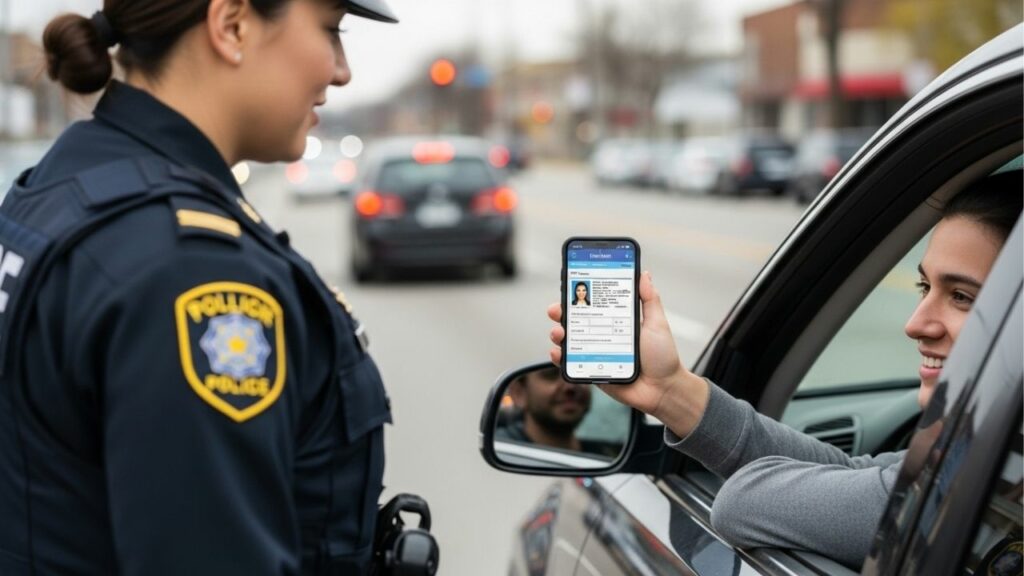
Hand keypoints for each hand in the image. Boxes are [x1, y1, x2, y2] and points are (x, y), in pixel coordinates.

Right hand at [548, 271, 708, 435]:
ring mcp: (596, 354)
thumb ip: (649, 299)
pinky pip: (571, 364)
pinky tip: (558, 353)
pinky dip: (559, 358)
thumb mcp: (656, 323)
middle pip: (576, 321)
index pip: (593, 305)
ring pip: (569, 341)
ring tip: (559, 333)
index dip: (579, 296)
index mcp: (616, 322)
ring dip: (558, 334)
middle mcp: (603, 336)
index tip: (570, 286)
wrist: (664, 389)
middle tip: (556, 310)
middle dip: (561, 313)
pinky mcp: (592, 371)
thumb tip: (644, 274)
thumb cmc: (663, 357)